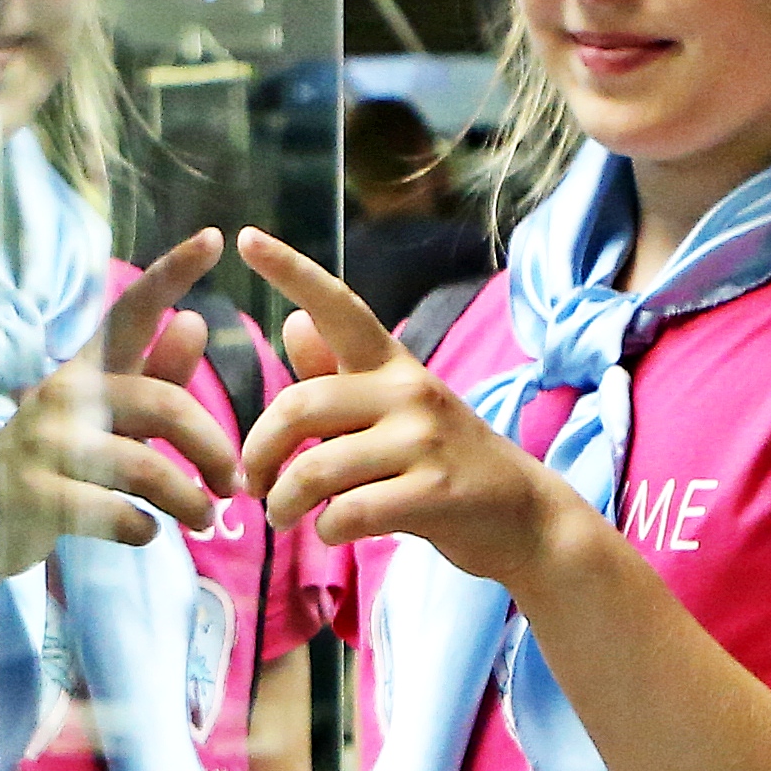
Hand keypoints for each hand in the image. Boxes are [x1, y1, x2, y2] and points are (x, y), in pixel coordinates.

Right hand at [0, 231, 247, 624]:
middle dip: (213, 448)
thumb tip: (194, 322)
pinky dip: (143, 529)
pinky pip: (115, 513)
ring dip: (189, 500)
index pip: (131, 311)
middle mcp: (64, 394)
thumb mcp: (103, 416)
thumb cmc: (52, 464)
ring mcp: (45, 444)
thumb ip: (151, 376)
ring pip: (146, 468)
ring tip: (204, 519)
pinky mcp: (33, 496)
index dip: (171, 273)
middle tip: (234, 485)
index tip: (214, 237)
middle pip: (164, 405)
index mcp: (86, 369)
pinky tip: (147, 532)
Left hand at [231, 227, 583, 589]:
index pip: (338, 306)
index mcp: (391, 365)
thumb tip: (293, 323)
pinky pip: (347, 513)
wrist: (524, 517)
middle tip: (252, 483)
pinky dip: (324, 531)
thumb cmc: (444, 462)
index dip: (291, 271)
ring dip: (284, 503)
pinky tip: (330, 532)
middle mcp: (407, 390)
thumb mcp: (395, 409)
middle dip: (259, 452)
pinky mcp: (433, 493)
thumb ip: (339, 374)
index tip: (246, 238)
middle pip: (299, 406)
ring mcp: (423, 441)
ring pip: (316, 469)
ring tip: (284, 516)